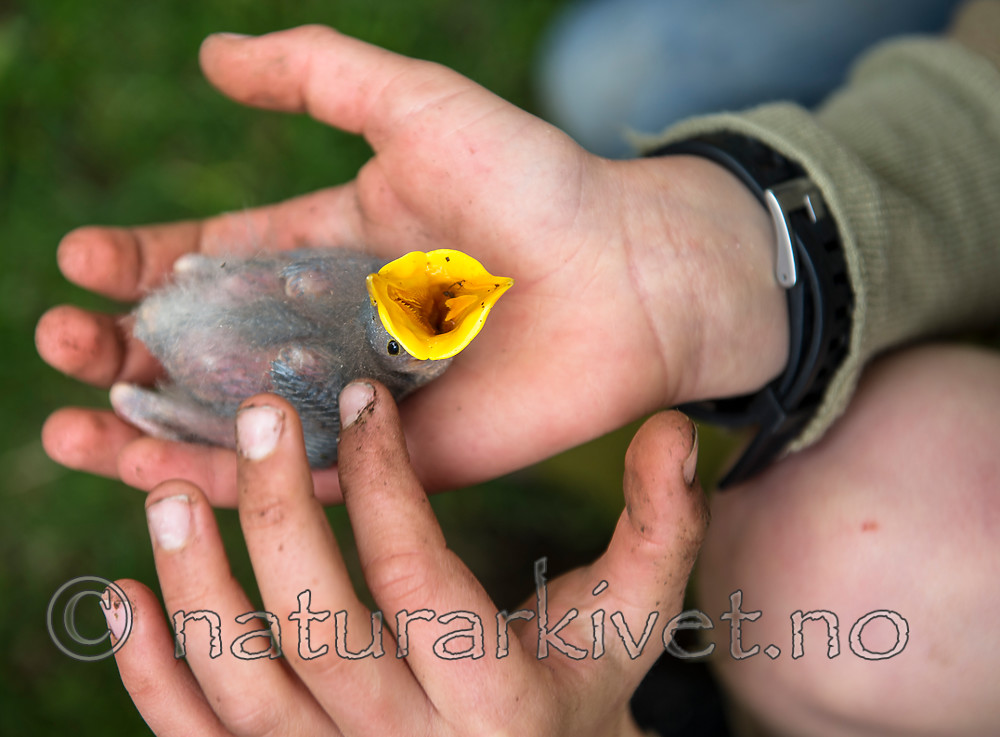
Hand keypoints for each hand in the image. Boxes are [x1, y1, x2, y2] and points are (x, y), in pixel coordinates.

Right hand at [37, 25, 785, 502]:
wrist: (633, 278)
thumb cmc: (536, 186)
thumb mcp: (416, 108)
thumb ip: (317, 74)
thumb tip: (210, 53)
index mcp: (333, 246)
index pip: (215, 258)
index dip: (146, 262)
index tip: (84, 260)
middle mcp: (336, 325)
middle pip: (207, 347)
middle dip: (128, 349)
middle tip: (65, 345)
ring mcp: (360, 397)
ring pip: (235, 422)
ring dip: (149, 428)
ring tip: (68, 425)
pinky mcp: (394, 460)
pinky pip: (296, 477)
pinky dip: (226, 481)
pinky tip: (154, 473)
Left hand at [104, 382, 707, 736]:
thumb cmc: (577, 677)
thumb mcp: (632, 608)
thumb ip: (659, 521)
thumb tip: (672, 427)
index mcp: (500, 702)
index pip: (421, 581)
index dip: (386, 481)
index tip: (360, 398)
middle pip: (320, 631)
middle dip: (278, 513)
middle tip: (258, 415)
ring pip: (240, 688)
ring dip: (194, 584)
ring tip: (166, 490)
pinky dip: (149, 671)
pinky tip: (124, 593)